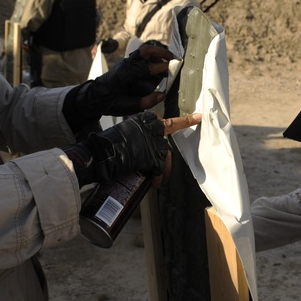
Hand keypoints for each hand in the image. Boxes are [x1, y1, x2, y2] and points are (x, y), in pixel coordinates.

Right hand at [63, 112, 200, 186]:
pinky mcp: (155, 157)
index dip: (184, 121)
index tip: (197, 117)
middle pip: (166, 144)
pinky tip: (155, 183)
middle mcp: (153, 128)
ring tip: (158, 180)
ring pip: (165, 157)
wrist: (102, 153)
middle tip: (166, 170)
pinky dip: (159, 178)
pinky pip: (161, 169)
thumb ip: (139, 133)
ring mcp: (155, 142)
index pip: (169, 121)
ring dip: (162, 170)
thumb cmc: (109, 143)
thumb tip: (144, 142)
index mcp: (146, 119)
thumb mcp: (126, 130)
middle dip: (164, 158)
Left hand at [73, 41, 173, 118]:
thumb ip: (146, 102)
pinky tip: (157, 66)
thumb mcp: (127, 106)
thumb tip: (162, 95)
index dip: (164, 67)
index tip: (175, 69)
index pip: (149, 68)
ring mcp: (126, 62)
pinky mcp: (126, 64)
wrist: (94, 97)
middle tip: (174, 58)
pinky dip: (151, 57)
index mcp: (127, 74)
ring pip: (144, 51)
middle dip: (162, 52)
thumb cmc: (110, 102)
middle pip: (146, 51)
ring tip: (167, 64)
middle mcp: (127, 64)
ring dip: (157, 55)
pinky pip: (140, 56)